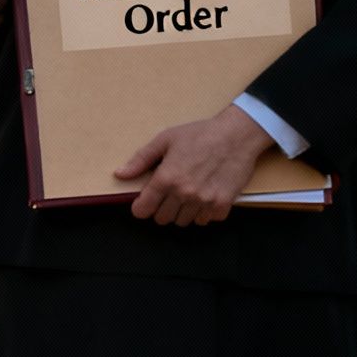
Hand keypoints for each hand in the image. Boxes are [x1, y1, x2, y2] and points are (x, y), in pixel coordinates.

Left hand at [115, 105, 276, 226]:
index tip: (145, 202)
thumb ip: (141, 160)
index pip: (143, 210)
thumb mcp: (165, 140)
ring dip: (182, 211)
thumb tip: (120, 174)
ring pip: (183, 222)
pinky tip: (204, 196)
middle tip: (168, 193)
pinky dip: (203, 212)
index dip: (141, 207)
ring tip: (187, 193)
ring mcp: (204, 202)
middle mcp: (184, 194)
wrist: (237, 135)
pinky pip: (205, 220)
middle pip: (162, 219)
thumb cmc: (200, 134)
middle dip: (161, 208)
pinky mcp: (222, 205)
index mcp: (166, 178)